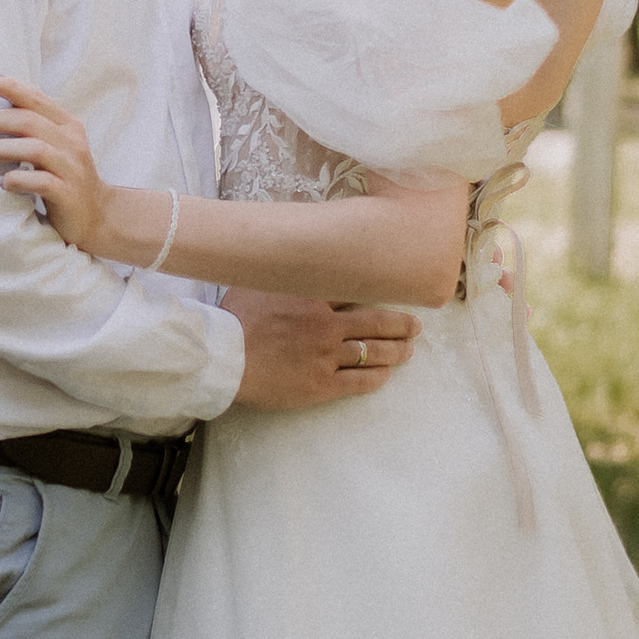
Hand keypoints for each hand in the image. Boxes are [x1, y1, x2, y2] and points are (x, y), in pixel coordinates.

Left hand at [0, 78, 111, 251]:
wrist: (97, 217)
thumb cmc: (64, 178)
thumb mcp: (55, 148)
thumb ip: (33, 130)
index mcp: (68, 126)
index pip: (37, 100)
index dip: (12, 87)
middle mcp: (72, 143)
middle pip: (29, 121)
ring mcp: (72, 169)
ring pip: (35, 148)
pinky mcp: (68, 194)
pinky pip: (41, 181)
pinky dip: (17, 179)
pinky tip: (0, 182)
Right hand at [227, 290, 420, 412]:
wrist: (222, 356)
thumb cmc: (233, 318)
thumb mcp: (259, 282)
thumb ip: (282, 274)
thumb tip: (289, 253)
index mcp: (313, 296)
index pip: (358, 293)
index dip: (380, 295)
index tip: (394, 294)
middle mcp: (327, 325)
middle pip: (376, 322)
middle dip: (400, 324)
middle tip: (415, 326)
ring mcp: (326, 356)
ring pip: (373, 352)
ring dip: (395, 351)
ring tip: (408, 351)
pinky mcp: (321, 385)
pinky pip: (359, 381)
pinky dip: (376, 377)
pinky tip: (385, 375)